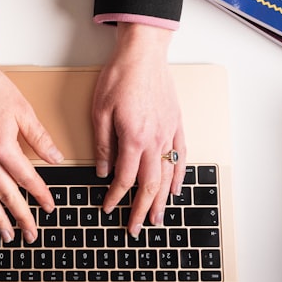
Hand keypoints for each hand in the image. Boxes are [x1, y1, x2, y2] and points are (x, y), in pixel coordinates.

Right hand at [0, 2, 63, 243]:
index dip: (40, 195)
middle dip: (20, 216)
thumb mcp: (23, 110)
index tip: (50, 208)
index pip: (27, 179)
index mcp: (4, 146)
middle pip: (6, 194)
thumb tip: (56, 158)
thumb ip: (40, 137)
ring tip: (6, 234)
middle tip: (30, 234)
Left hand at [93, 22, 185, 237]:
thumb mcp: (100, 111)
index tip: (109, 208)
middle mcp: (154, 139)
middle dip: (142, 209)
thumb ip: (103, 144)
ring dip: (163, 200)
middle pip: (150, 184)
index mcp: (133, 138)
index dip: (116, 197)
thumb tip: (102, 170)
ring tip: (158, 218)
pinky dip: (179, 175)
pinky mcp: (177, 123)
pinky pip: (181, 155)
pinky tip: (176, 188)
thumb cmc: (120, 77)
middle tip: (136, 228)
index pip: (125, 178)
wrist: (143, 53)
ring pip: (168, 175)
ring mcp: (169, 132)